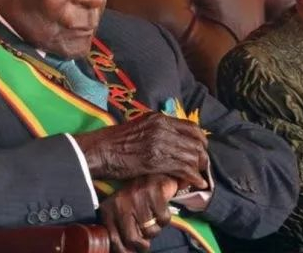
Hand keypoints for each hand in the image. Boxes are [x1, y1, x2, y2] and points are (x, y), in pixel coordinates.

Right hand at [74, 112, 208, 188]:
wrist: (100, 150)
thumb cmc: (116, 140)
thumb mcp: (141, 126)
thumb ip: (159, 130)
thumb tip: (175, 141)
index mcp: (160, 118)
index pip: (192, 128)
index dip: (201, 140)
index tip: (201, 150)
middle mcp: (163, 128)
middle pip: (195, 142)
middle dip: (202, 157)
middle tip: (202, 167)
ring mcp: (160, 143)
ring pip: (191, 156)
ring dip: (199, 168)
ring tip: (199, 177)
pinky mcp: (156, 160)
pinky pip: (183, 169)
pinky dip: (193, 177)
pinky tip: (197, 183)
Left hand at [100, 174, 177, 252]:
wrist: (151, 171)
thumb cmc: (134, 197)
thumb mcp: (120, 212)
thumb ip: (119, 231)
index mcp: (108, 210)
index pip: (114, 241)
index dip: (125, 252)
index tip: (133, 252)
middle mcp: (121, 203)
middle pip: (133, 240)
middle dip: (143, 245)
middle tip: (146, 239)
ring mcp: (138, 198)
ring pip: (151, 231)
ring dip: (155, 229)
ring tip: (152, 218)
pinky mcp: (155, 193)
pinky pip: (164, 219)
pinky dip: (165, 218)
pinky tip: (160, 208)